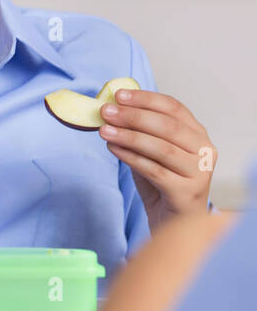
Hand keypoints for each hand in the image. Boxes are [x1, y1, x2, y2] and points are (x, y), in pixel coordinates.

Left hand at [99, 89, 215, 227]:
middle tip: (106, 111)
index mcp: (197, 133)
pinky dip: (131, 157)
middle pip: (168, 126)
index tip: (119, 95)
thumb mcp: (151, 148)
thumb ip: (139, 129)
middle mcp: (205, 151)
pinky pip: (155, 171)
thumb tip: (112, 107)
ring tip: (104, 130)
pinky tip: (113, 148)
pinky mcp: (187, 192)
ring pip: (162, 148)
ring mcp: (200, 172)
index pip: (174, 108)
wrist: (171, 215)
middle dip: (133, 116)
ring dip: (129, 136)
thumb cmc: (161, 179)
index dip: (145, 99)